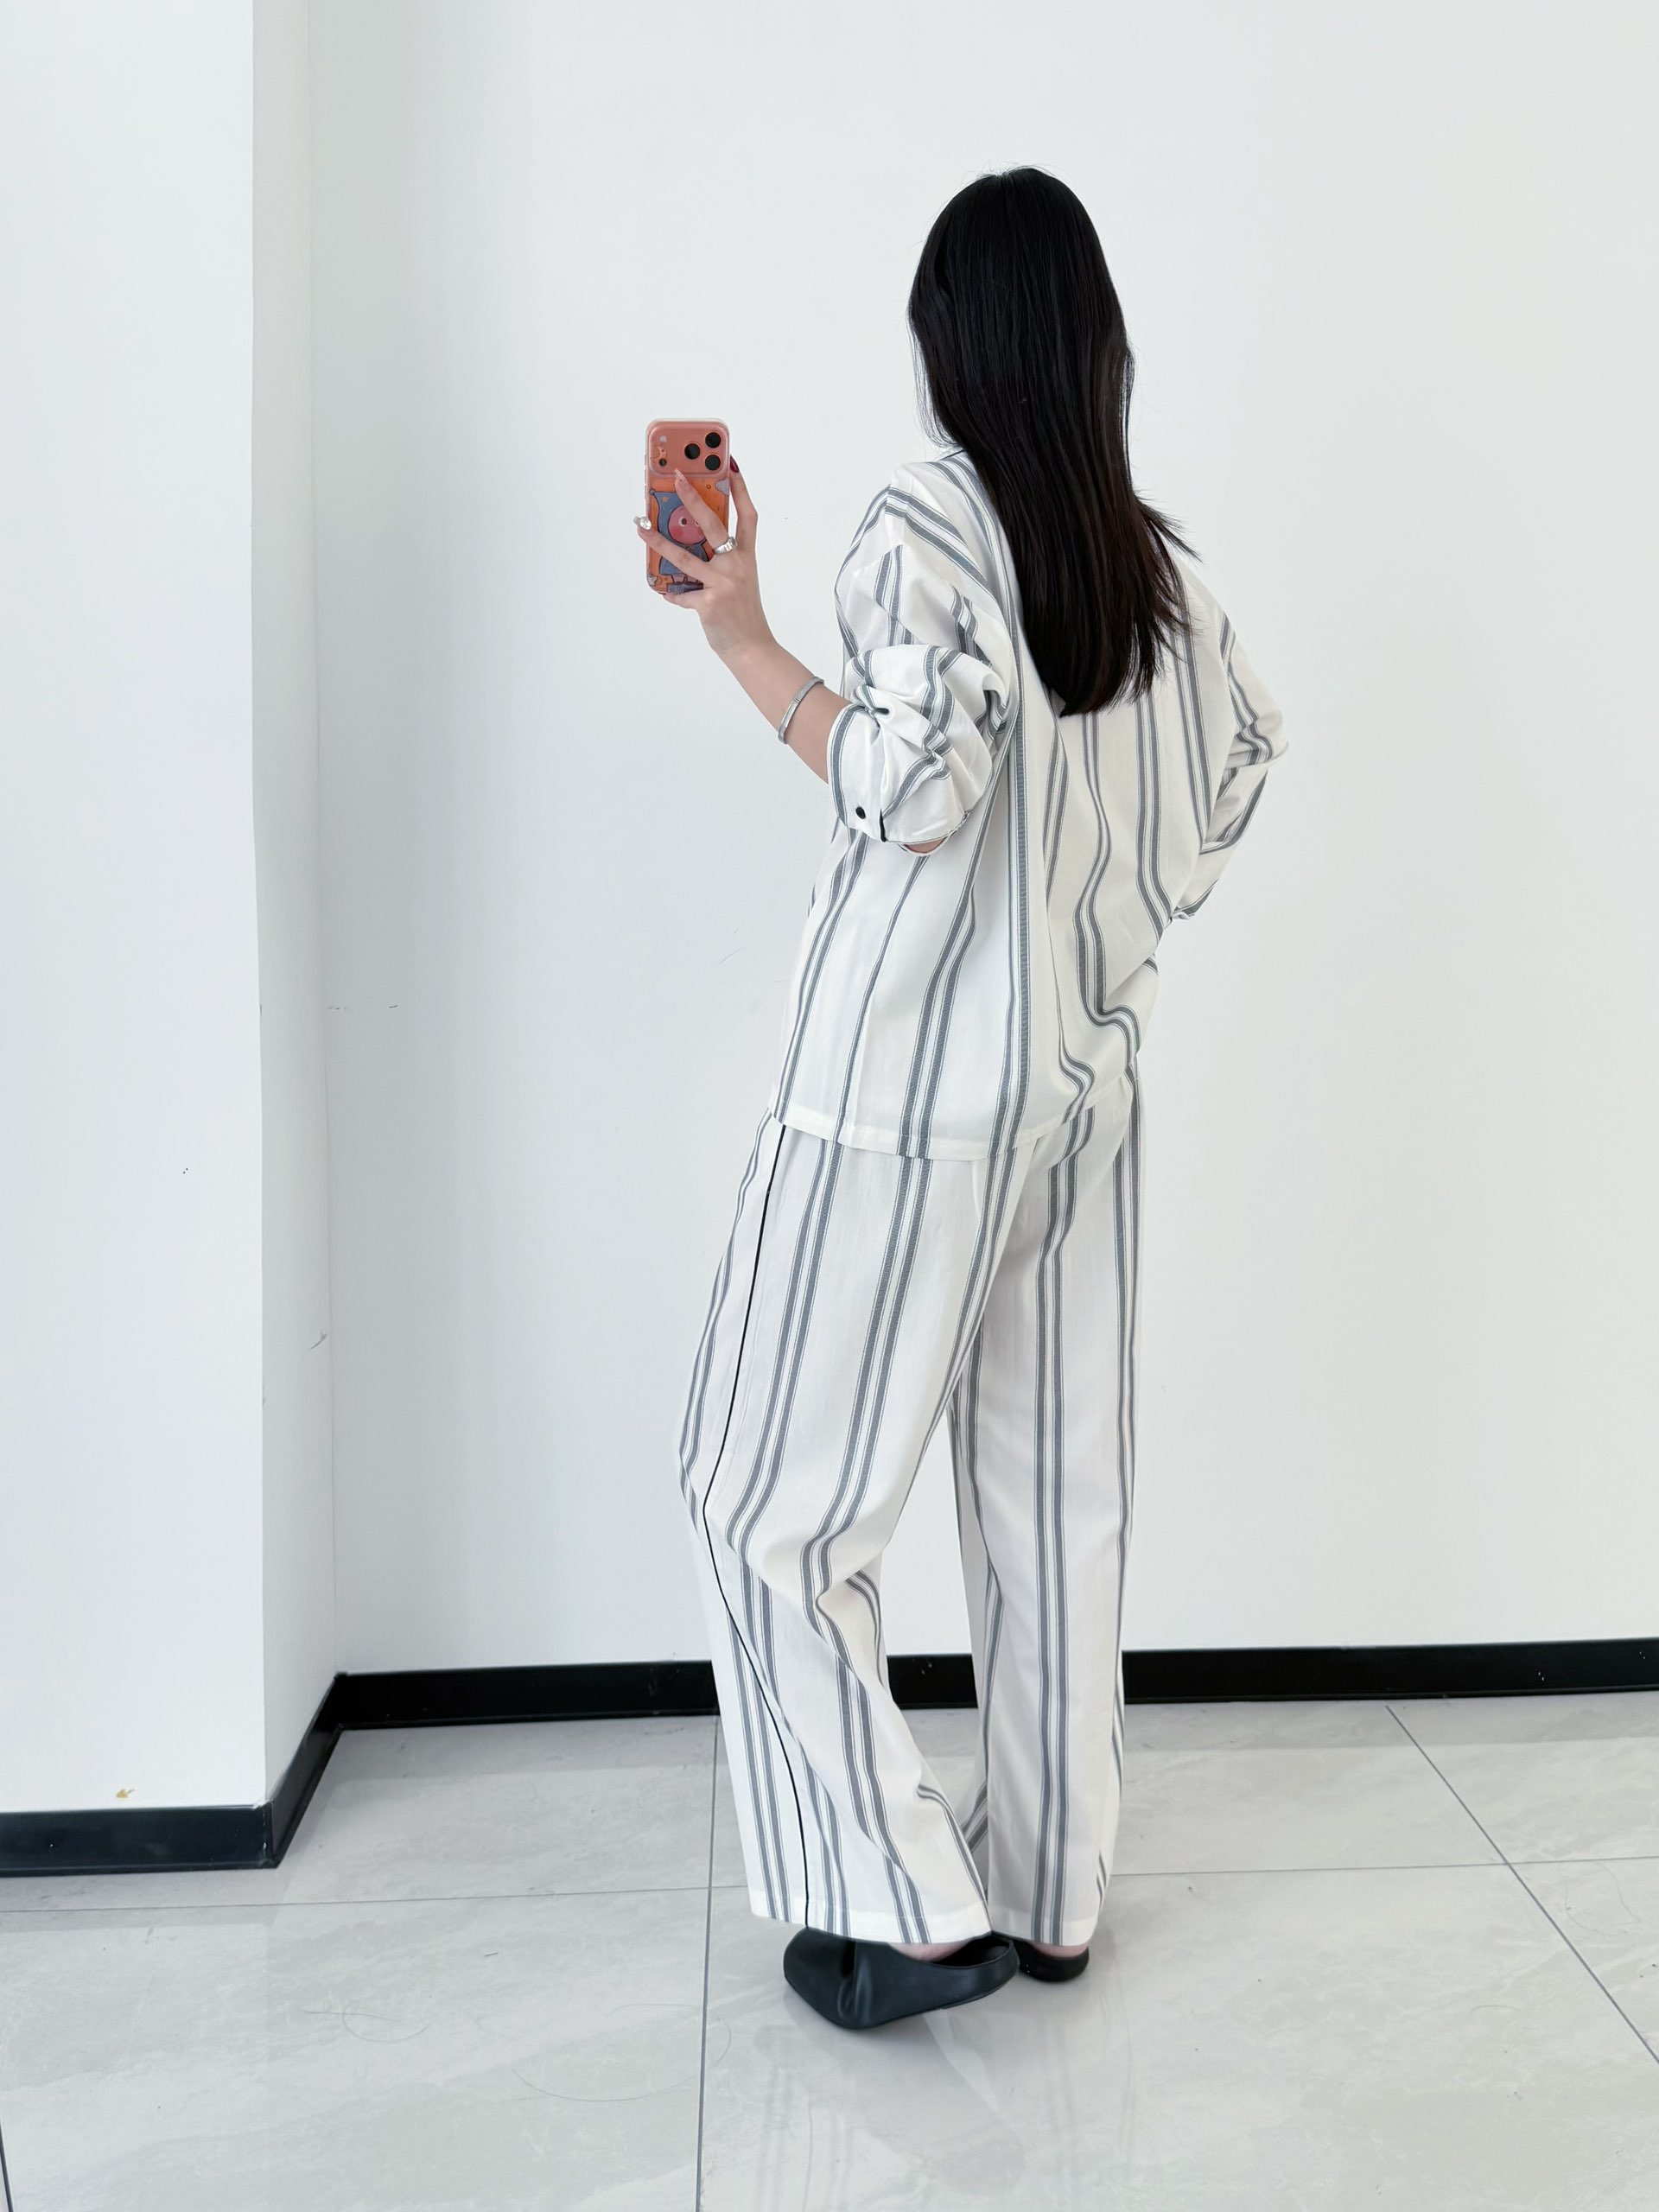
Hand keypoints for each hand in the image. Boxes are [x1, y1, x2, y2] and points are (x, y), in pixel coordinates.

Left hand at [634, 460, 770, 662]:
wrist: (751, 648)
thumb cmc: (742, 613)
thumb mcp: (739, 581)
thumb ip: (722, 561)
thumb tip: (689, 544)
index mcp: (746, 557)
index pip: (747, 516)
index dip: (740, 490)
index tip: (730, 466)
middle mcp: (736, 565)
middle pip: (713, 524)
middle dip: (693, 497)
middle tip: (677, 477)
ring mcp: (722, 583)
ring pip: (684, 556)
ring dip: (658, 542)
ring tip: (640, 528)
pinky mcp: (709, 603)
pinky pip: (680, 594)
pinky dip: (671, 594)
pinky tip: (664, 592)